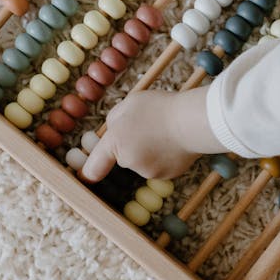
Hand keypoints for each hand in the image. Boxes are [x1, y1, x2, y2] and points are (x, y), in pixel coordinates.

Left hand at [81, 86, 225, 181]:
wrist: (194, 122)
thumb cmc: (161, 108)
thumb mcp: (130, 103)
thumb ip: (115, 119)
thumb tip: (114, 131)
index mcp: (116, 142)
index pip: (93, 167)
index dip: (88, 173)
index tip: (85, 177)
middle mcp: (130, 161)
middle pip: (124, 157)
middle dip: (131, 145)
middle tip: (148, 126)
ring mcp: (150, 171)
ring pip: (144, 162)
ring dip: (150, 151)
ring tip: (165, 131)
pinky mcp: (169, 175)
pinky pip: (161, 166)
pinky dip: (165, 157)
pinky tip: (175, 142)